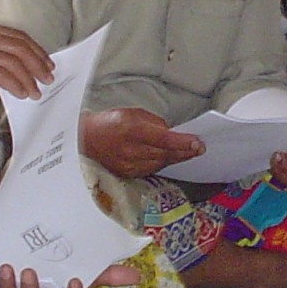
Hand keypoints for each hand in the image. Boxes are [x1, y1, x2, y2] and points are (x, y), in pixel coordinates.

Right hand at [0, 21, 53, 118]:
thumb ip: (4, 62)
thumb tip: (32, 68)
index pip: (17, 36)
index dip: (37, 51)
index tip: (48, 64)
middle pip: (19, 46)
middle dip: (38, 64)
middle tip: (47, 78)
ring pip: (14, 62)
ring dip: (29, 79)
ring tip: (35, 91)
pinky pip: (3, 75)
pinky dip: (17, 86)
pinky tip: (21, 93)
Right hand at [80, 108, 202, 177]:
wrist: (86, 140)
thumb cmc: (109, 122)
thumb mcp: (133, 113)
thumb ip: (154, 122)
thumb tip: (171, 133)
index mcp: (132, 130)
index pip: (164, 139)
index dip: (183, 142)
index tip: (198, 143)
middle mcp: (131, 150)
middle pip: (166, 154)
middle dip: (185, 151)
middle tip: (199, 148)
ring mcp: (129, 165)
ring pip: (161, 163)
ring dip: (176, 158)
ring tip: (188, 152)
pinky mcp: (129, 174)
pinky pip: (152, 169)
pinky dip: (163, 163)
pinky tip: (170, 157)